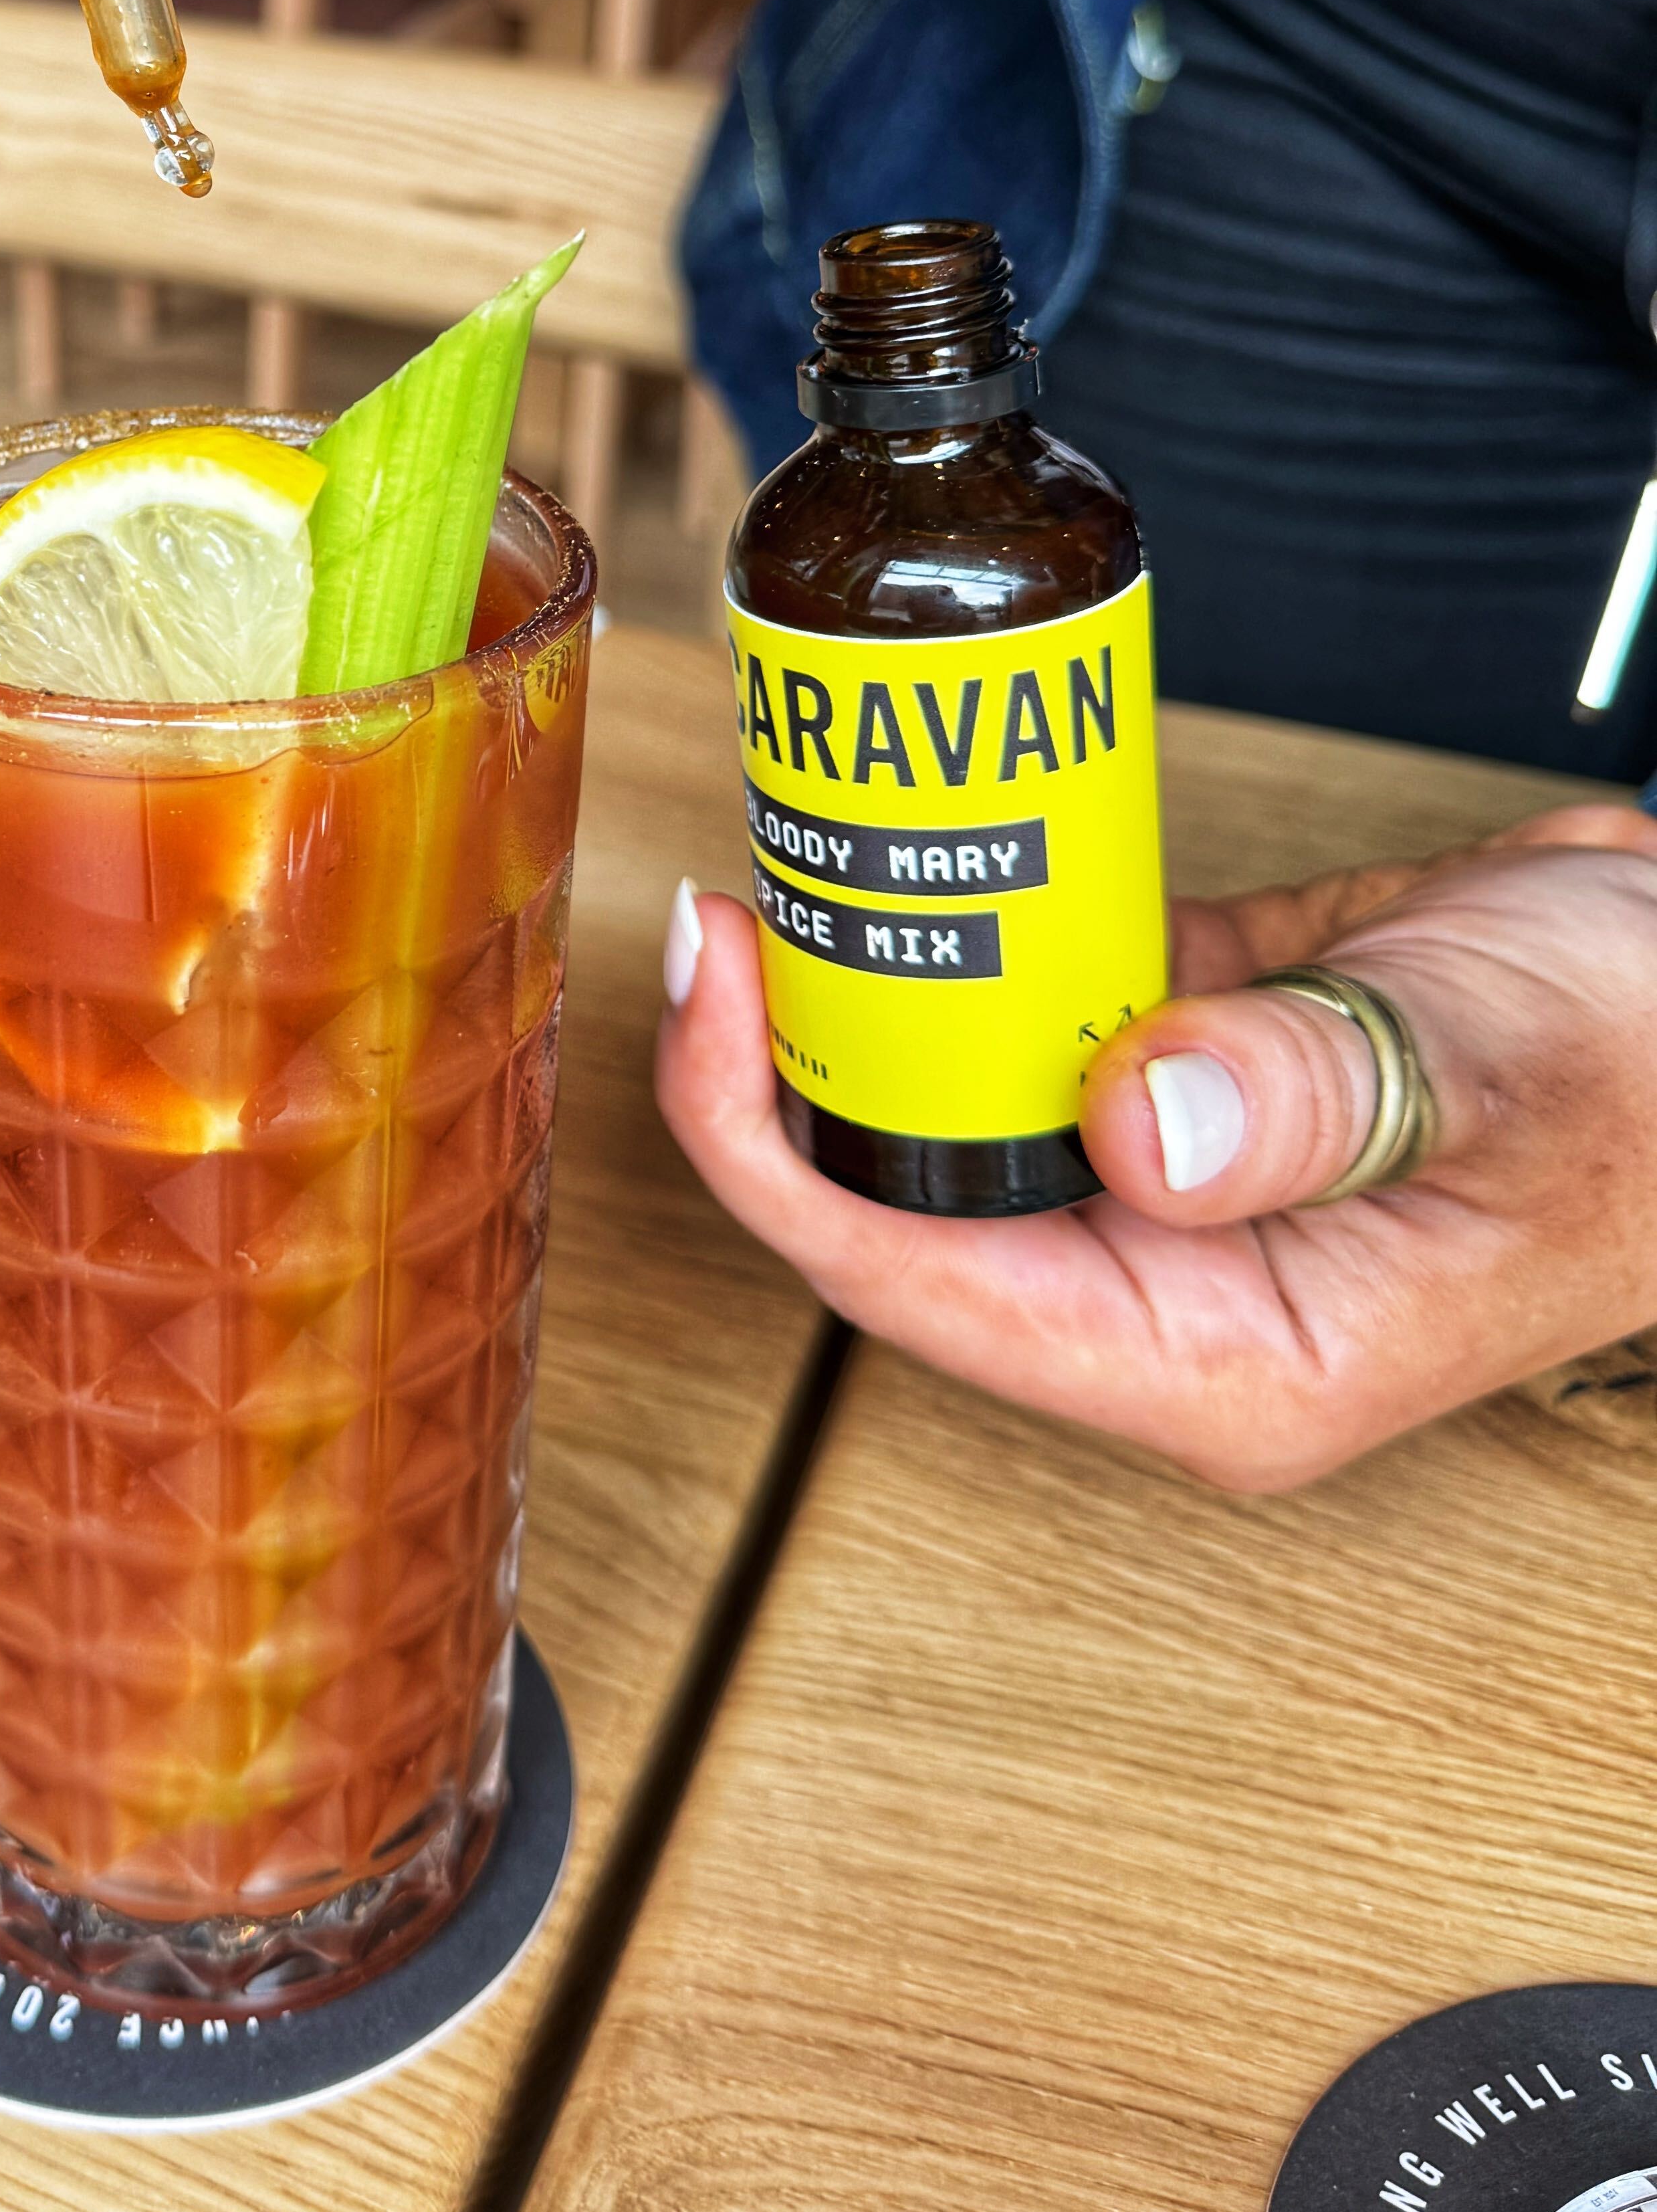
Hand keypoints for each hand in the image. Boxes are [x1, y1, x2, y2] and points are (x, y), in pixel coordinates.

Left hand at [659, 802, 1656, 1490]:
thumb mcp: (1495, 1072)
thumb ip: (1307, 1101)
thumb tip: (1130, 1123)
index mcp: (1223, 1361)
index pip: (923, 1287)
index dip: (776, 1154)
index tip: (716, 996)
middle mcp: (1172, 1292)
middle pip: (903, 1198)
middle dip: (798, 1063)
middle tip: (743, 898)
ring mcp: (1168, 1183)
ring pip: (952, 1105)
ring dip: (874, 993)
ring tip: (801, 854)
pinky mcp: (1179, 1074)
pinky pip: (1030, 1021)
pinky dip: (969, 941)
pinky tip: (918, 850)